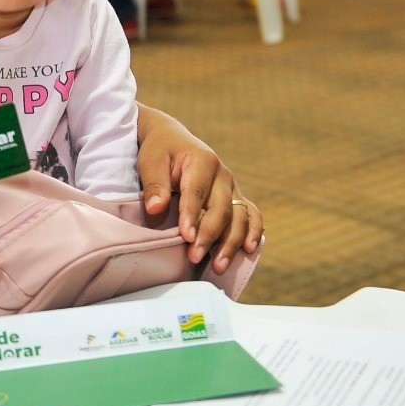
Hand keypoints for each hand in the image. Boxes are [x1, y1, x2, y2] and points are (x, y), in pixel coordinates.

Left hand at [136, 118, 262, 272]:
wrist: (173, 139)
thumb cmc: (160, 151)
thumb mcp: (151, 161)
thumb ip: (154, 184)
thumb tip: (156, 209)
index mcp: (202, 161)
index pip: (197, 192)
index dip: (192, 215)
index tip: (186, 236)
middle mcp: (223, 174)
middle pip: (222, 208)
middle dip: (210, 235)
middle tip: (194, 256)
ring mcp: (232, 186)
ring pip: (240, 216)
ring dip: (232, 242)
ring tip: (218, 266)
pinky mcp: (236, 196)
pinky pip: (252, 215)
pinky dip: (254, 231)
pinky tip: (249, 250)